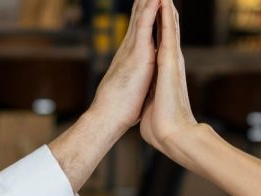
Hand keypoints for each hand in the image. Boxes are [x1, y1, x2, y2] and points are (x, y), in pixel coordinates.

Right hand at [88, 0, 161, 132]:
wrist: (109, 118)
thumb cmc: (120, 108)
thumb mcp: (131, 87)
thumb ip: (135, 76)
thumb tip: (137, 78)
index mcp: (132, 56)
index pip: (141, 28)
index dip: (146, 11)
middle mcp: (131, 48)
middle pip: (140, 15)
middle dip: (146, 0)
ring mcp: (133, 49)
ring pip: (142, 15)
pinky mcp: (137, 54)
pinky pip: (144, 26)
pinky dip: (150, 11)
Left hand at [140, 0, 198, 150]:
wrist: (172, 134)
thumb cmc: (162, 125)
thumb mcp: (154, 104)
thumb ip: (153, 98)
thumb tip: (151, 104)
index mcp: (165, 71)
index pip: (162, 43)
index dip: (160, 26)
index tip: (157, 10)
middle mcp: (172, 62)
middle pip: (169, 29)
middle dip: (165, 10)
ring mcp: (173, 60)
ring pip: (170, 26)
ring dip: (168, 7)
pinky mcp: (170, 61)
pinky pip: (169, 32)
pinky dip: (167, 16)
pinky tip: (166, 1)